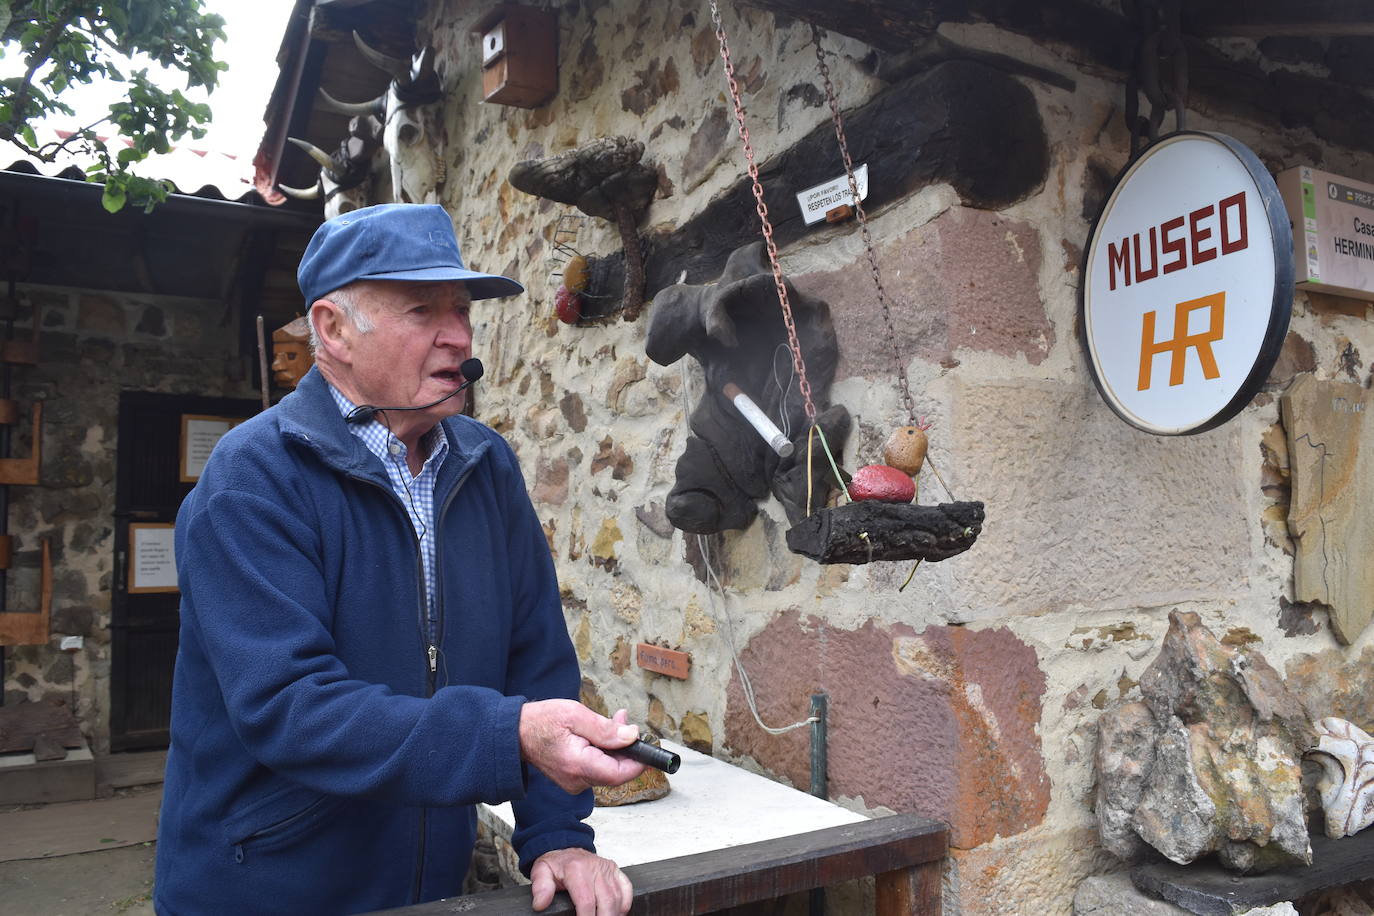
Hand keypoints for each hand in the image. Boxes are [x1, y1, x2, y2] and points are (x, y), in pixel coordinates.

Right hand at [518, 702, 645, 793]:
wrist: (514, 734)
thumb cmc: (541, 722)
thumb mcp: (575, 715)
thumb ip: (605, 729)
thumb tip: (632, 736)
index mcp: (578, 765)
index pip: (619, 774)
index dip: (638, 761)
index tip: (647, 745)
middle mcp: (577, 780)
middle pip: (616, 771)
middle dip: (626, 747)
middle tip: (624, 721)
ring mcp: (574, 782)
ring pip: (607, 768)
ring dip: (615, 746)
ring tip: (614, 720)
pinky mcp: (573, 778)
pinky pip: (597, 768)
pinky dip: (604, 751)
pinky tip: (601, 733)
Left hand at [530, 847, 632, 914]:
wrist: (566, 849)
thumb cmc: (556, 863)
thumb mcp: (541, 871)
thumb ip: (541, 887)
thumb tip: (540, 904)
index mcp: (576, 869)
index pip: (586, 901)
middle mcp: (595, 867)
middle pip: (606, 902)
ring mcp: (608, 869)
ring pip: (618, 898)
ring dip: (613, 914)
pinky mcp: (616, 871)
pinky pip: (626, 889)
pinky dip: (624, 905)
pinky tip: (616, 913)